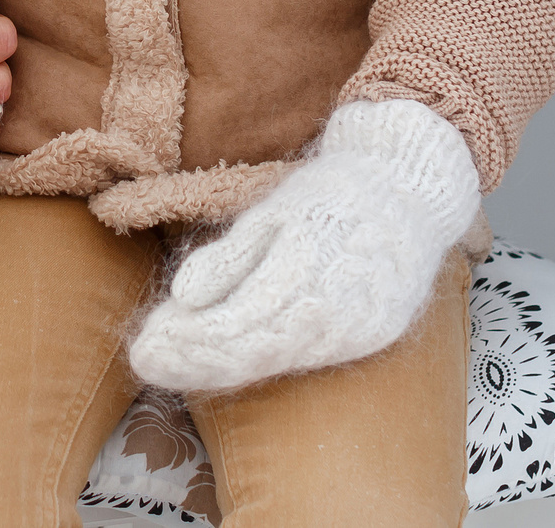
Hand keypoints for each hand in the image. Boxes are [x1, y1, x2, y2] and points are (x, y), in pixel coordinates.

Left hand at [127, 98, 478, 393]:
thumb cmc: (336, 192)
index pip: (231, 326)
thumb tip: (183, 296)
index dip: (184, 344)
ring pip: (276, 360)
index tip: (141, 349)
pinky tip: (228, 356)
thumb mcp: (275, 209)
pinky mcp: (371, 336)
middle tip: (146, 360)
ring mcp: (357, 330)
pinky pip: (307, 355)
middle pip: (249, 352)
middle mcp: (333, 312)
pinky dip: (262, 358)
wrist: (413, 188)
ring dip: (220, 365)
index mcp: (303, 270)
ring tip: (173, 362)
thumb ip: (231, 256)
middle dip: (192, 361)